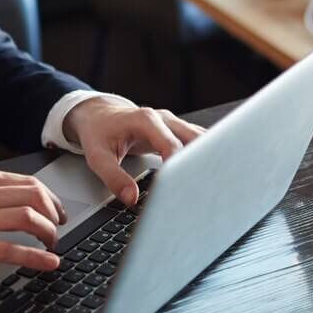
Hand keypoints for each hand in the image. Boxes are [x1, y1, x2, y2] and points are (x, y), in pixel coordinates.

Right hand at [0, 168, 67, 283]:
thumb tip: (25, 202)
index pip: (28, 182)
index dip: (51, 199)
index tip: (57, 212)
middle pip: (34, 196)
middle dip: (54, 214)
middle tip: (59, 228)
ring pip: (27, 218)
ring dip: (48, 233)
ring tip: (52, 245)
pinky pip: (11, 250)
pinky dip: (36, 257)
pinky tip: (48, 262)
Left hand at [63, 99, 204, 204]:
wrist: (99, 115)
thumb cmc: (99, 132)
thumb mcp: (97, 156)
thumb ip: (113, 178)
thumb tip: (131, 198)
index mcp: (146, 120)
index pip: (171, 145)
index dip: (179, 166)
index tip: (183, 186)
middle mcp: (164, 119)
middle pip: (194, 139)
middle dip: (203, 162)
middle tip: (207, 187)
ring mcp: (173, 123)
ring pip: (200, 139)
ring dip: (208, 158)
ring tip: (215, 183)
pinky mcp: (176, 131)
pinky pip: (197, 141)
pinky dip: (204, 155)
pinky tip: (211, 172)